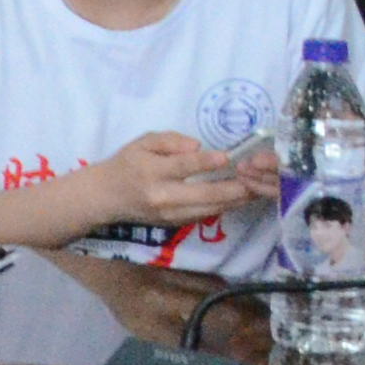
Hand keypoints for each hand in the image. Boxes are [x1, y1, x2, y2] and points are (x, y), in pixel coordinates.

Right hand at [85, 131, 278, 231]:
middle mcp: (163, 196)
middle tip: (256, 179)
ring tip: (257, 189)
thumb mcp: (141, 143)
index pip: (181, 166)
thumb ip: (169, 140)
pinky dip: (226, 206)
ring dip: (236, 200)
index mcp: (151, 171)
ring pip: (211, 208)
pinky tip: (240, 198)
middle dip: (233, 188)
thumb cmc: (127, 164)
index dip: (205, 162)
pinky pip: (206, 215)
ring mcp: (171, 214)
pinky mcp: (177, 223)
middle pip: (204, 194)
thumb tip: (197, 146)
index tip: (227, 157)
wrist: (107, 197)